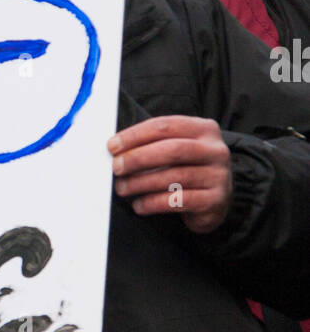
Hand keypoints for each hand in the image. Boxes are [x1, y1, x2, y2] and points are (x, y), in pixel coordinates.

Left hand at [108, 116, 232, 233]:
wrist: (217, 200)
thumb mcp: (178, 149)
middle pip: (171, 149)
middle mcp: (215, 150)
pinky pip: (178, 201)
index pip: (166, 126)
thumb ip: (154, 144)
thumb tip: (116, 149)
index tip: (113, 145)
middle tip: (116, 167)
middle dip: (138, 158)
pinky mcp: (214, 200)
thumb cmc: (189, 169)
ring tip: (122, 188)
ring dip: (141, 182)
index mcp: (204, 129)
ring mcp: (218, 175)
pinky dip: (153, 203)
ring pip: (174, 176)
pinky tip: (139, 205)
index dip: (136, 135)